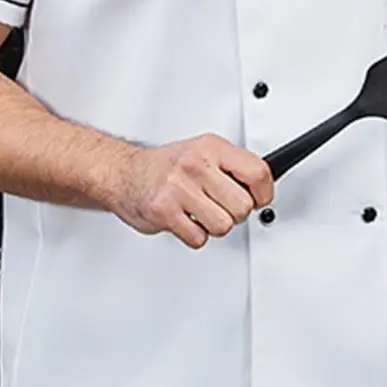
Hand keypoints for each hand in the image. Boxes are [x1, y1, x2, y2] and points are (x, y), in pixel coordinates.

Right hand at [117, 134, 274, 248]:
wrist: (123, 173)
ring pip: (223, 226)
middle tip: (221, 207)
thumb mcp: (203, 152)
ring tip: (200, 213)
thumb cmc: (167, 166)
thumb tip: (263, 187)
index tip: (257, 198)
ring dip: (214, 226)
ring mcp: (179, 188)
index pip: (258, 172)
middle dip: (235, 213)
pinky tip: (184, 219)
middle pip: (242, 206)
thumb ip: (232, 166)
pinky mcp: (164, 212)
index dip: (263, 193)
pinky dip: (194, 235)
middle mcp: (196, 165)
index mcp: (211, 147)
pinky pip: (198, 238)